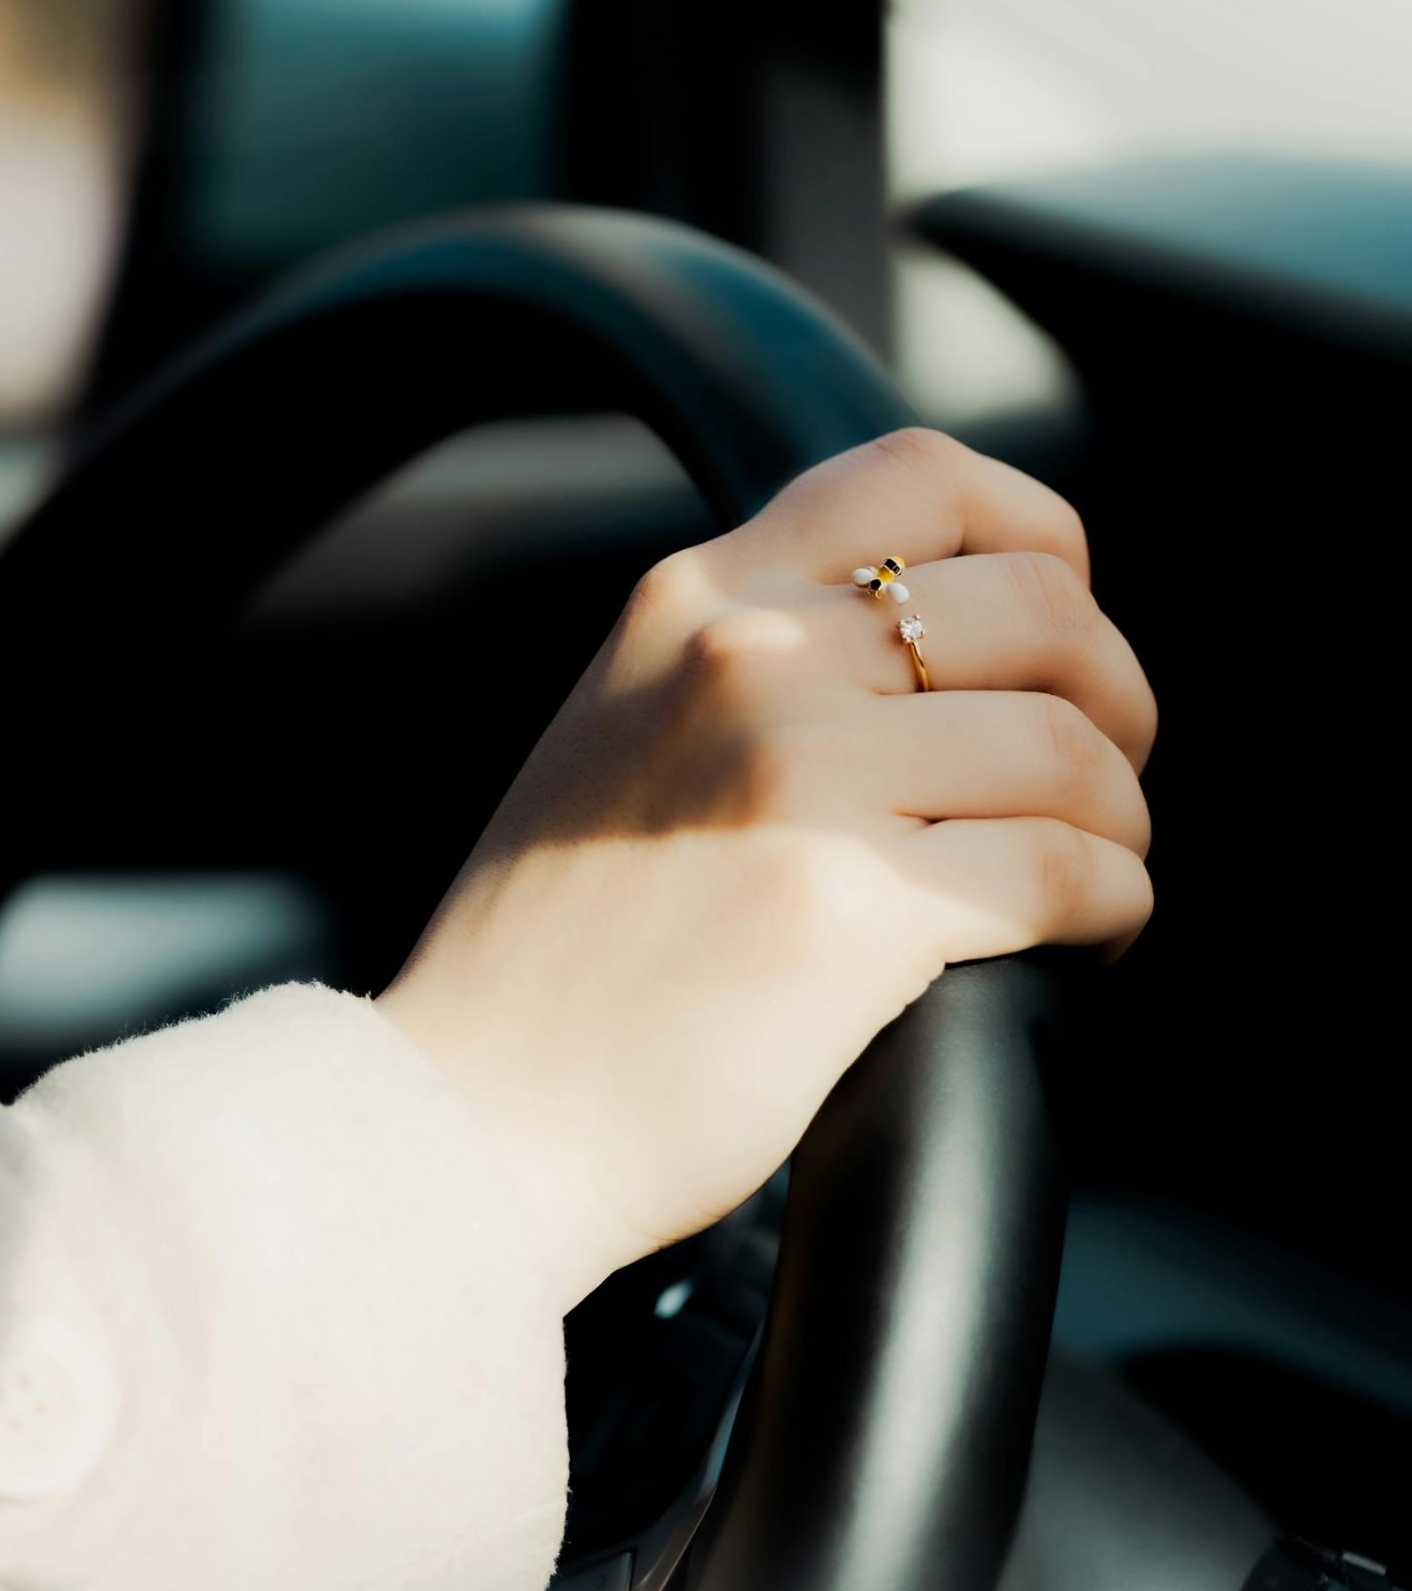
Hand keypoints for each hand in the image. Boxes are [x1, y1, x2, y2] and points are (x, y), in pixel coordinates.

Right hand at [377, 428, 1154, 1311]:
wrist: (471, 1115)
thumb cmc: (556, 954)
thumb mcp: (622, 729)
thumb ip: (748, 659)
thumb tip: (933, 643)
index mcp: (690, 597)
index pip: (923, 474)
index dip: (1040, 536)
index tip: (1064, 620)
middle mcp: (746, 656)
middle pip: (1038, 606)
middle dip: (1114, 695)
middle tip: (1105, 777)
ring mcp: (797, 774)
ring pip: (1069, 748)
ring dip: (1119, 820)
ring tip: (1096, 874)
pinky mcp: (850, 907)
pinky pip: (1067, 871)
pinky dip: (1115, 907)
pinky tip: (1090, 943)